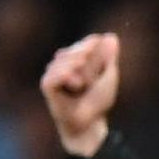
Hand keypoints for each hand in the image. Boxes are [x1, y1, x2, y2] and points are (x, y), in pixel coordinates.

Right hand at [41, 32, 120, 157]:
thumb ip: (109, 58)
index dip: (90, 46)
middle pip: (74, 50)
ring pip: (63, 59)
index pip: (85, 44)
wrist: (90, 122)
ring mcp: (54, 73)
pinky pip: (53, 75)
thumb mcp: (108, 77)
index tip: (97, 47)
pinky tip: (71, 79)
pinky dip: (63, 74)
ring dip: (76, 68)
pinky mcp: (47, 86)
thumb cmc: (98, 101)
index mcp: (79, 59)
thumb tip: (111, 36)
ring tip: (82, 84)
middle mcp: (65, 63)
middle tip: (91, 73)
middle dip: (85, 58)